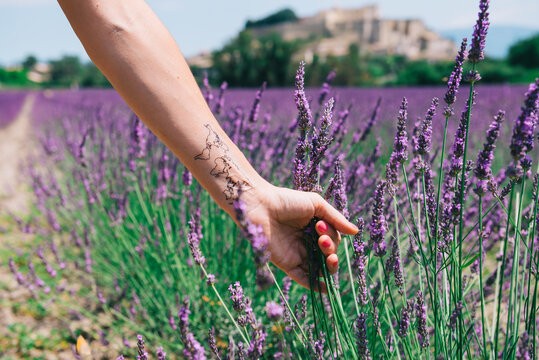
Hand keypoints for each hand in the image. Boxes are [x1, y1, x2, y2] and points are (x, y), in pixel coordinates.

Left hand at [242, 182, 357, 290]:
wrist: (260, 206)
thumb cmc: (286, 200)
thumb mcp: (315, 205)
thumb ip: (335, 219)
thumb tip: (355, 232)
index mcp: (314, 228)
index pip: (333, 240)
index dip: (332, 236)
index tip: (319, 226)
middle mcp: (307, 243)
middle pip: (328, 256)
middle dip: (331, 250)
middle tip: (322, 239)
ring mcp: (297, 254)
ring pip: (318, 268)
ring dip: (328, 267)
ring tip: (329, 257)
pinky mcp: (286, 264)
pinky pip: (302, 278)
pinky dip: (314, 285)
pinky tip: (325, 288)